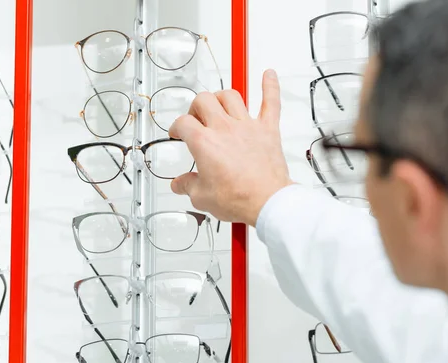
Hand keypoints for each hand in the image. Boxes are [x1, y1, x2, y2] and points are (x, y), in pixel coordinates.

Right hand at [168, 69, 293, 225]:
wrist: (267, 202)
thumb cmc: (238, 198)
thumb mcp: (202, 197)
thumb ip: (187, 186)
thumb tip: (180, 184)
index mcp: (204, 142)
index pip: (183, 123)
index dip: (176, 127)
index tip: (178, 133)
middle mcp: (224, 128)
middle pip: (204, 100)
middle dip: (196, 107)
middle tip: (197, 118)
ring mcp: (247, 126)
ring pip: (231, 96)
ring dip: (222, 97)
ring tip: (219, 104)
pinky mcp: (268, 130)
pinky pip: (271, 102)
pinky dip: (270, 86)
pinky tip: (269, 74)